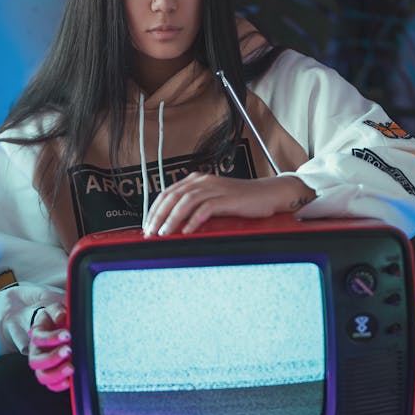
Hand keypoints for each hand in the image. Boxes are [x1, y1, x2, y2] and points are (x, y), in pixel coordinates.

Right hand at [28, 303, 72, 391]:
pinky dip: (59, 385)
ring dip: (56, 374)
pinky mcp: (52, 373)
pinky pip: (51, 385)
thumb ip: (58, 311)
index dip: (52, 338)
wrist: (57, 327)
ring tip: (71, 367)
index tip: (67, 334)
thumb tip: (61, 317)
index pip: (39, 339)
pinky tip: (69, 380)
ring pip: (42, 376)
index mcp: (37, 335)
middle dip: (52, 358)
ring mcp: (44, 365)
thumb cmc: (57, 319)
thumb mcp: (56, 310)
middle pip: (36, 361)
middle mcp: (37, 352)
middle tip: (69, 351)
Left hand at [143, 172, 313, 235]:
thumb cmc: (241, 201)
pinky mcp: (227, 198)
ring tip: (164, 233)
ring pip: (185, 201)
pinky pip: (205, 209)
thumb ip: (195, 207)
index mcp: (197, 180)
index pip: (167, 193)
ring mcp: (215, 188)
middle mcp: (203, 181)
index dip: (154, 209)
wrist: (268, 194)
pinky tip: (187, 232)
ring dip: (172, 219)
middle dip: (158, 215)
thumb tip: (174, 223)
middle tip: (149, 232)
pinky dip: (193, 221)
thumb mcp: (213, 201)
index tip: (147, 226)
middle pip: (172, 196)